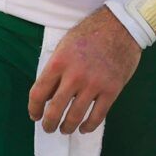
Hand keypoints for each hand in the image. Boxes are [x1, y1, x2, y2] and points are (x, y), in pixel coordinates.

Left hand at [28, 8, 140, 133]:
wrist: (122, 26)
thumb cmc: (90, 33)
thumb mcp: (65, 45)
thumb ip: (55, 69)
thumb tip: (48, 95)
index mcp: (59, 62)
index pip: (38, 93)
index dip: (33, 108)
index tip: (35, 115)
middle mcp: (74, 76)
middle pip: (54, 109)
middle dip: (48, 123)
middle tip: (48, 127)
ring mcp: (94, 84)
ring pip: (75, 116)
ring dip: (67, 127)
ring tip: (65, 129)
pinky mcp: (112, 90)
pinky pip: (97, 116)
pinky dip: (89, 126)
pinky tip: (84, 128)